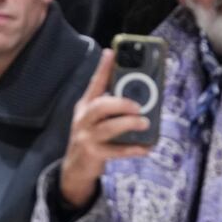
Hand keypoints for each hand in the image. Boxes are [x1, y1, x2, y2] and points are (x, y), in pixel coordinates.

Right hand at [57, 48, 154, 208]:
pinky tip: (146, 147)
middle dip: (121, 103)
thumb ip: (111, 106)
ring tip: (145, 123)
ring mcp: (87, 137)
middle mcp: (84, 119)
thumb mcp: (95, 118)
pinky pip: (116, 151)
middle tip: (139, 106)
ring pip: (108, 128)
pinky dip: (133, 149)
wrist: (75, 169)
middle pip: (100, 106)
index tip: (111, 52)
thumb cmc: (91, 136)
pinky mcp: (93, 154)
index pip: (94, 83)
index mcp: (85, 106)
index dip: (103, 68)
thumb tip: (140, 94)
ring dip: (129, 124)